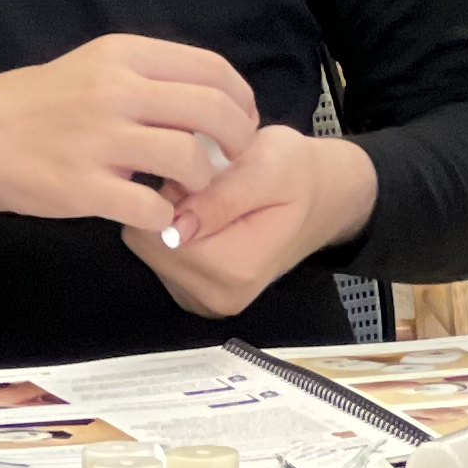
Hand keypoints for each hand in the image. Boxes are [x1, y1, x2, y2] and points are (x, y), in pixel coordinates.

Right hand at [0, 35, 263, 235]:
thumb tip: (210, 102)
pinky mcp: (84, 188)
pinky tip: (155, 214)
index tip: (239, 122)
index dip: (240, 99)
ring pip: (190, 160)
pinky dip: (165, 216)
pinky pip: (153, 208)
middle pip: (213, 111)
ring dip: (202, 181)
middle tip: (229, 160)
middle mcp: (116, 91)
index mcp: (123, 55)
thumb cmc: (37, 103)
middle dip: (236, 141)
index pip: (212, 69)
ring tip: (187, 189)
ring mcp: (100, 140)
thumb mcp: (93, 67)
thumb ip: (148, 78)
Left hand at [152, 128, 377, 319]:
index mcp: (235, 270)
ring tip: (210, 199)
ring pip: (148, 249)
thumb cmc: (296, 174)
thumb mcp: (267, 167)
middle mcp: (218, 297)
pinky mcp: (194, 294)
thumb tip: (175, 227)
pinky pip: (158, 257)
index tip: (203, 175)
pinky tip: (203, 217)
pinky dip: (173, 232)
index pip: (157, 232)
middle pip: (147, 243)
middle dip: (168, 205)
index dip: (171, 192)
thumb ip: (220, 199)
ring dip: (169, 217)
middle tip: (209, 185)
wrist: (320, 197)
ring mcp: (204, 300)